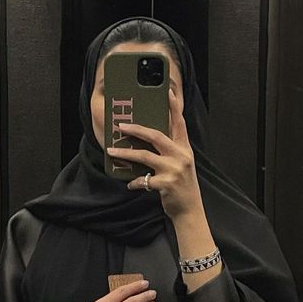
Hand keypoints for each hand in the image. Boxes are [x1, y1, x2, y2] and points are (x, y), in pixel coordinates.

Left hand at [106, 89, 201, 218]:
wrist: (190, 210)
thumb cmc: (182, 186)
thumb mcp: (181, 164)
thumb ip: (169, 151)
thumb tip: (146, 140)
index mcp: (184, 149)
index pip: (179, 123)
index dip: (173, 106)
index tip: (167, 91)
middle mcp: (181, 156)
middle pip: (156, 136)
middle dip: (137, 129)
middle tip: (121, 125)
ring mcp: (174, 170)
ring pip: (145, 156)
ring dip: (126, 154)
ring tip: (112, 152)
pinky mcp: (166, 184)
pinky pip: (143, 180)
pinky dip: (135, 182)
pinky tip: (131, 184)